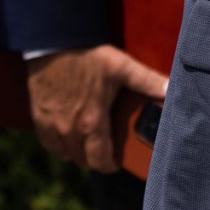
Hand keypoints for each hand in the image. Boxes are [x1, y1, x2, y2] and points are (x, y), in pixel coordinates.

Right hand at [27, 45, 168, 174]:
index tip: (116, 163)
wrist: (53, 42)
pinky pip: (48, 144)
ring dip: (76, 153)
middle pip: (82, 161)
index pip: (100, 161)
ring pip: (64, 155)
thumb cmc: (88, 55)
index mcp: (92, 122)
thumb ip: (146, 81)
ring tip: (87, 144)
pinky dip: (58, 145)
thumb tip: (171, 89)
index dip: (109, 166)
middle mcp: (69, 130)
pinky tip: (66, 135)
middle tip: (105, 151)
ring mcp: (51, 125)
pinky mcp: (38, 117)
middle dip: (95, 159)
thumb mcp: (121, 67)